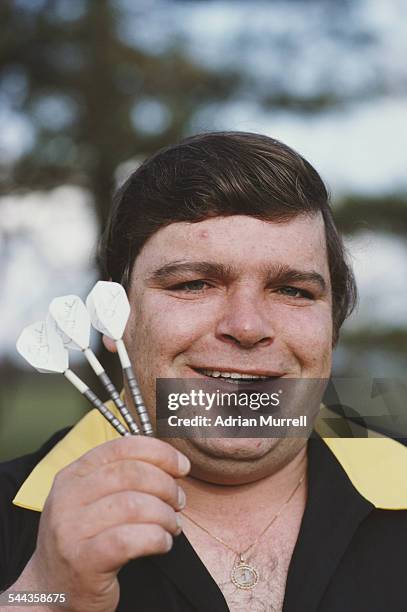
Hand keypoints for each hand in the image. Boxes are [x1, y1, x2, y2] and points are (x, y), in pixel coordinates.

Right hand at [12, 436, 189, 611]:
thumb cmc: (83, 541)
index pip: (121, 447)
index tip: (182, 465)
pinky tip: (163, 542)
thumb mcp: (90, 500)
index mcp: (73, 474)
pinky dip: (156, 538)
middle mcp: (67, 497)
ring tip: (172, 525)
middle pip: (130, 474)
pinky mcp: (83, 561)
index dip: (159, 452)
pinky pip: (130, 540)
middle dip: (166, 485)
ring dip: (164, 514)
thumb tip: (170, 462)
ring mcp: (72, 529)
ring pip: (133, 505)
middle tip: (179, 501)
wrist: (52, 592)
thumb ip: (121, 477)